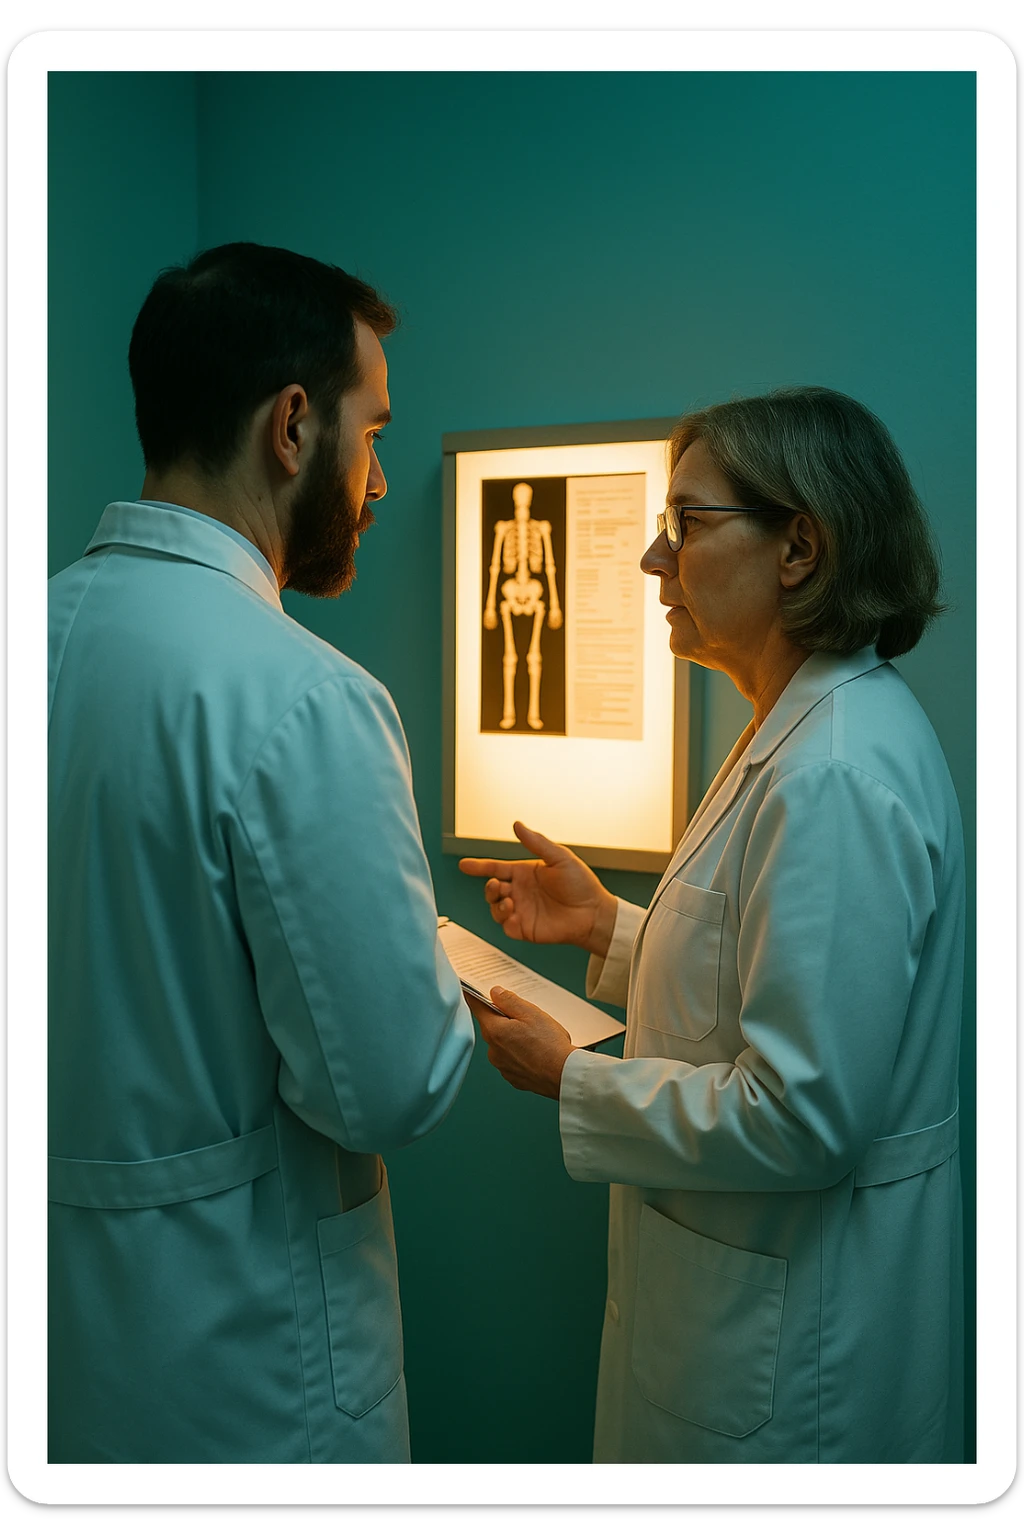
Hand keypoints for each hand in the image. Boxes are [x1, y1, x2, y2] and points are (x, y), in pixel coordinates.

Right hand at [459, 821, 616, 955]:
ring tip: (509, 901)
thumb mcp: (560, 857)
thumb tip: (517, 824)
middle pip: (492, 889)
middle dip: (488, 887)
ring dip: (495, 904)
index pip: (496, 868)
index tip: (464, 865)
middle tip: (496, 886)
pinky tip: (513, 914)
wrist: (593, 913)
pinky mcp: (525, 928)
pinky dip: (504, 920)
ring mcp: (521, 911)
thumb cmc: (581, 885)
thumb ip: (536, 843)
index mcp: (525, 873)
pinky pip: (505, 926)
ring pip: (495, 908)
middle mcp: (520, 892)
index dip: (479, 867)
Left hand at [464, 987, 574, 1099]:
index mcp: (494, 1031)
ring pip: (503, 1044)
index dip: (475, 996)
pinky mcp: (513, 1077)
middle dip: (505, 1019)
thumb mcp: (531, 1013)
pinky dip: (521, 1054)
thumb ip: (509, 1000)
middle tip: (526, 1017)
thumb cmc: (550, 1045)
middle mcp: (493, 1051)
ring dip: (513, 1038)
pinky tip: (537, 1052)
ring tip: (537, 1037)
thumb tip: (495, 993)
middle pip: (492, 1026)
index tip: (470, 990)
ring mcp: (502, 1066)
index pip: (477, 1007)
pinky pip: (512, 1059)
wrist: (564, 1076)